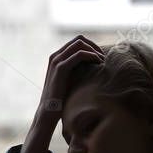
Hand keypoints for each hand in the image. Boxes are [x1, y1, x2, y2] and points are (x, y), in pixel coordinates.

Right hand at [22, 34, 105, 152]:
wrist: (49, 112)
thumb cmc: (61, 100)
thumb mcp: (70, 82)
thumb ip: (77, 71)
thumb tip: (94, 67)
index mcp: (57, 57)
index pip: (77, 42)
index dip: (91, 46)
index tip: (100, 58)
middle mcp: (55, 56)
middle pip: (79, 39)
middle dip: (94, 46)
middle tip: (103, 58)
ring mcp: (56, 61)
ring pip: (80, 44)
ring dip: (94, 50)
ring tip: (102, 61)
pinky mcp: (60, 68)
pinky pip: (79, 54)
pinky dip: (91, 56)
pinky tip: (98, 64)